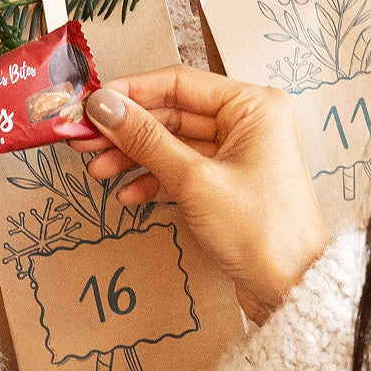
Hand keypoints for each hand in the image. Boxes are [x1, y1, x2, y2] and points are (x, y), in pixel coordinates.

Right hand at [69, 66, 327, 323]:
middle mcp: (246, 123)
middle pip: (171, 114)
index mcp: (253, 106)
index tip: (89, 104)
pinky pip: (180, 171)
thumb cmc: (258, 231)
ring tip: (97, 172)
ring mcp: (235, 154)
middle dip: (125, 131)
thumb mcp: (194, 180)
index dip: (129, 92)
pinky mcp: (224, 183)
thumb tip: (104, 106)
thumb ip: (146, 140)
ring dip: (132, 158)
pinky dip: (152, 181)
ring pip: (171, 145)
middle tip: (82, 140)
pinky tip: (127, 196)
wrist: (288, 287)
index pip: (178, 84)